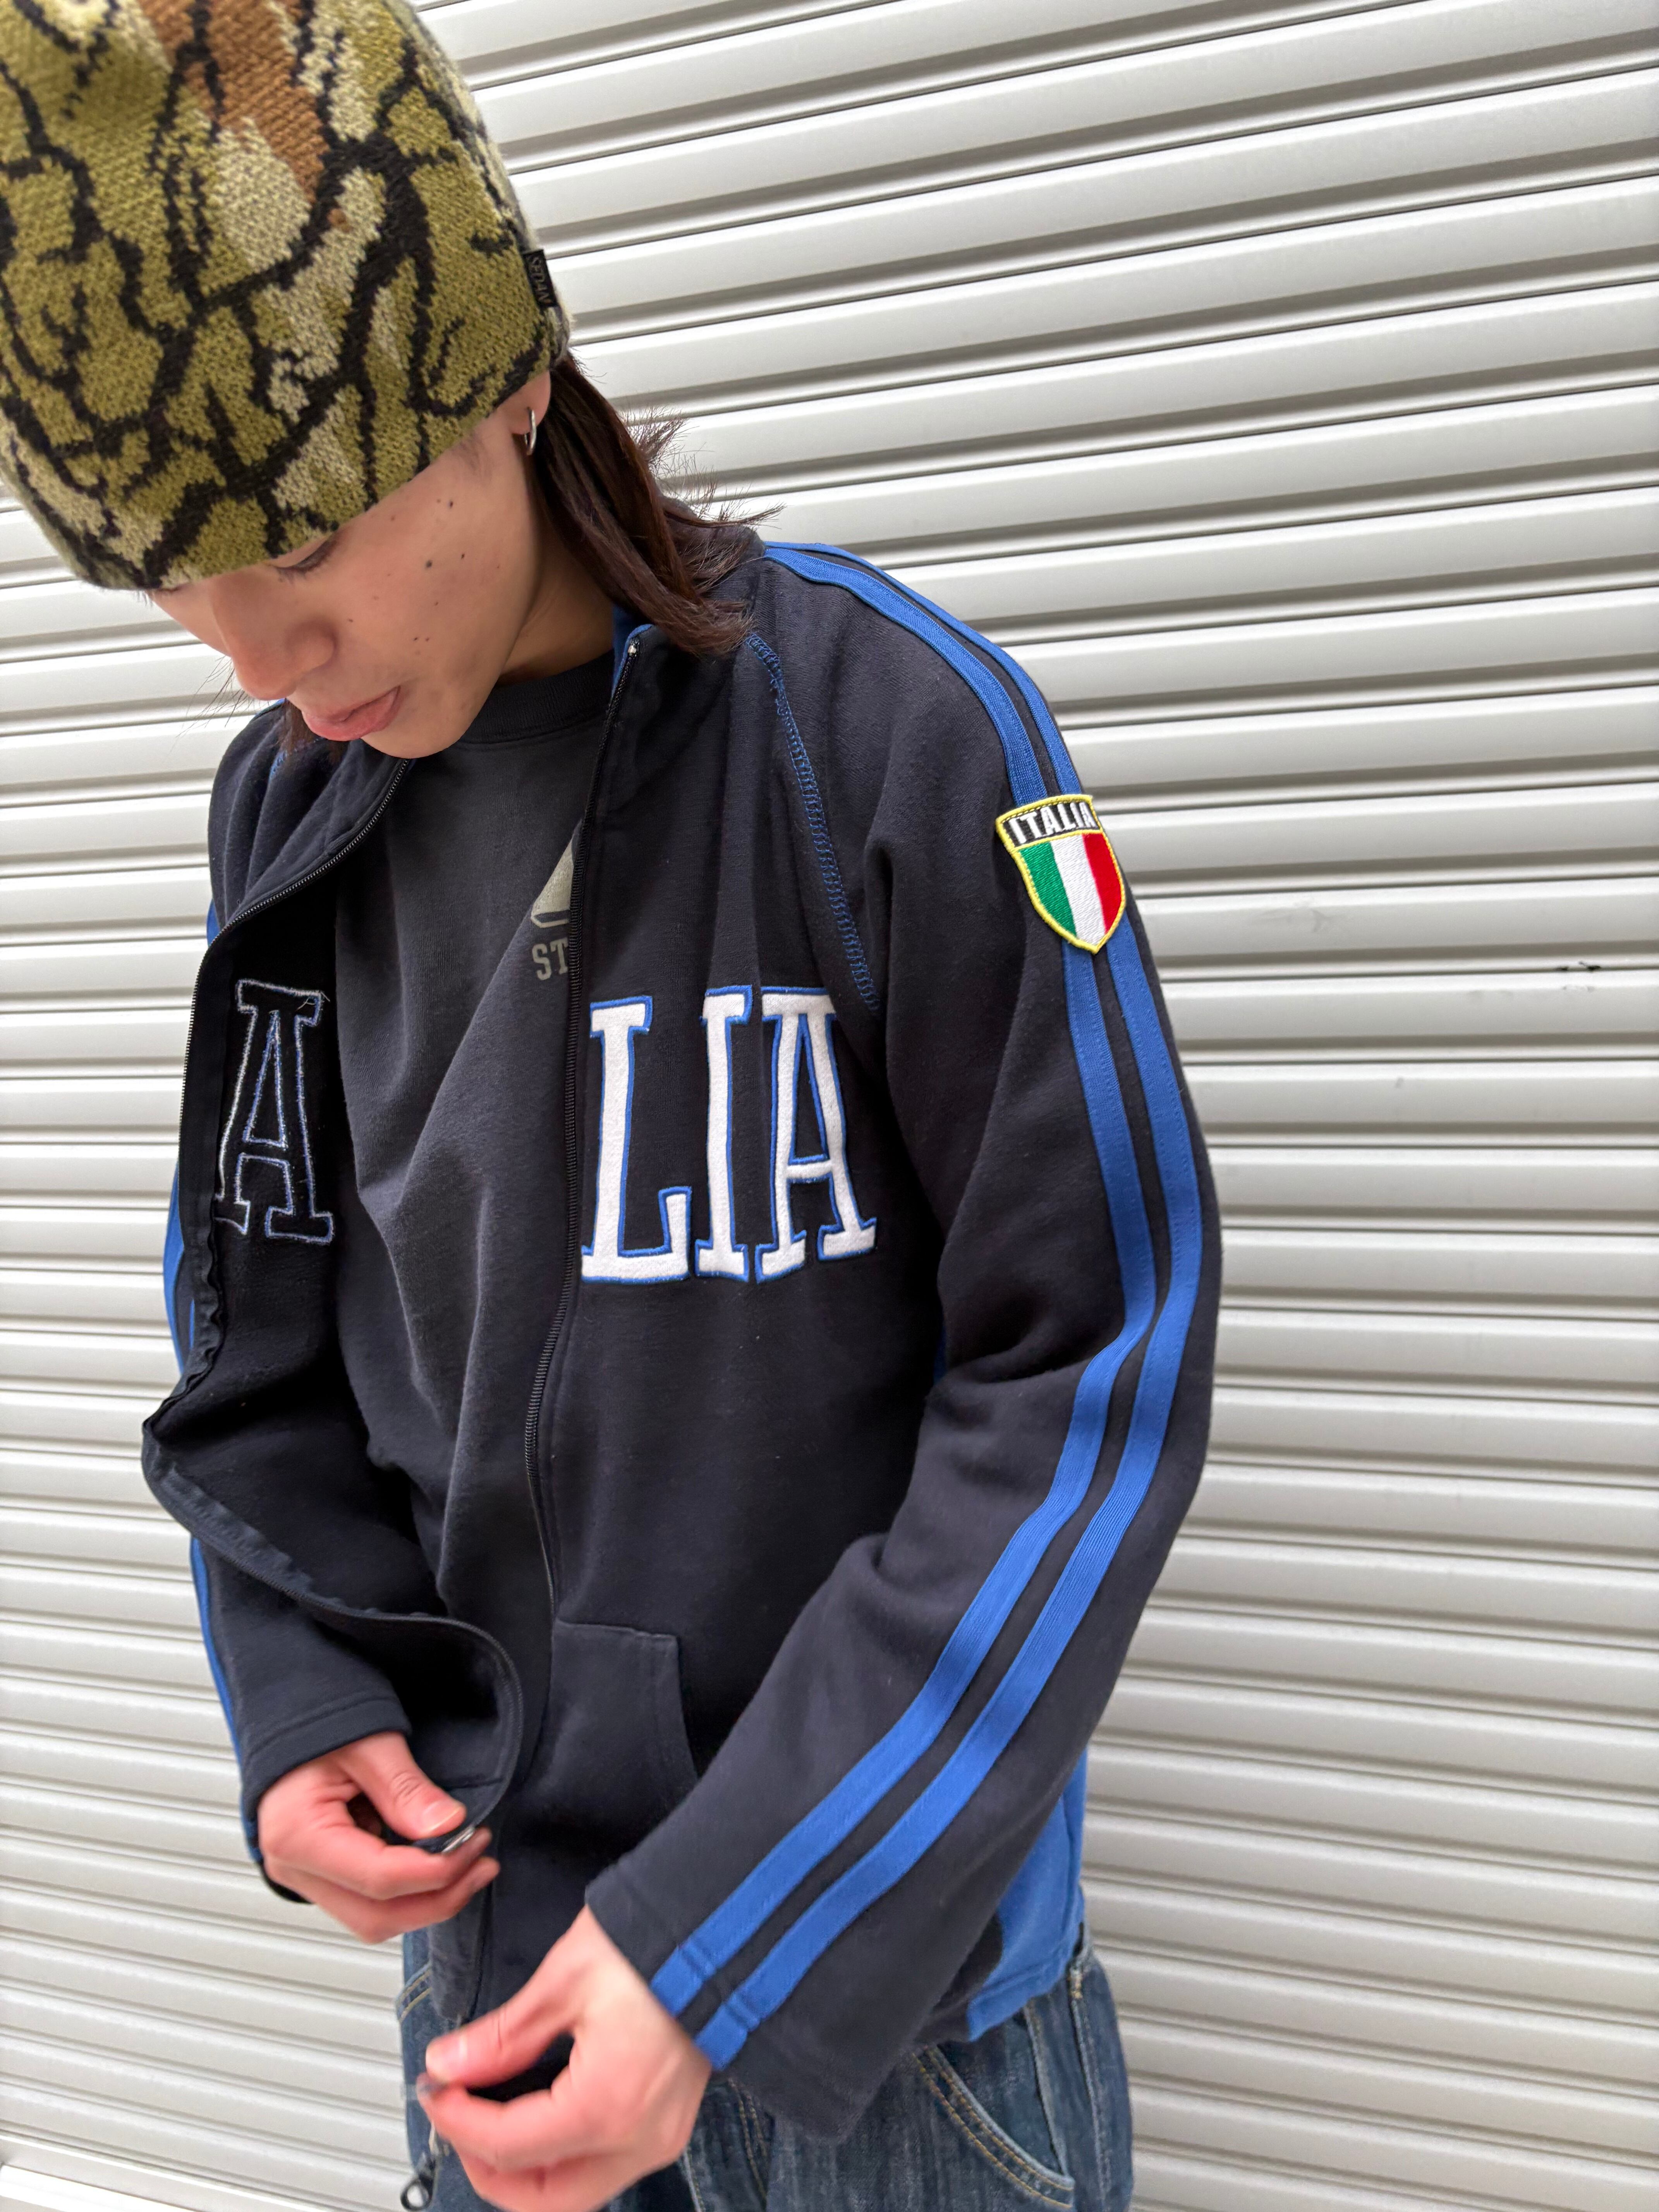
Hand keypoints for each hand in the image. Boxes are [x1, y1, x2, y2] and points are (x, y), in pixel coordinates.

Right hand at [256, 1730, 497, 1941]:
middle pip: (375, 1916)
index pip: (378, 1879)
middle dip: (438, 1899)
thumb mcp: (369, 1743)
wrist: (289, 1719)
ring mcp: (303, 1876)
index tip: (475, 1843)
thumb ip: (406, 1789)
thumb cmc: (319, 1723)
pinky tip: (436, 1865)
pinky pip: (366, 1902)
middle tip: (482, 1865)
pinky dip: (406, 1892)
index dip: (436, 1870)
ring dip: (425, 1903)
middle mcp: (294, 1868)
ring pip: (371, 1920)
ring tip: (469, 1868)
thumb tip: (448, 1827)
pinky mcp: (319, 1875)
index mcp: (297, 1836)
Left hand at [418, 1906, 711, 2211]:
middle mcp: (639, 2138)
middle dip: (486, 2167)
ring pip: (573, 2191)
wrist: (725, 1926)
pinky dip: (559, 2155)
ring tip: (488, 2116)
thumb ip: (502, 2035)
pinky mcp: (668, 2124)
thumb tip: (449, 2062)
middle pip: (542, 2199)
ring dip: (523, 2168)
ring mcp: (660, 2137)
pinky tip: (535, 2112)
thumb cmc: (656, 1943)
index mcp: (609, 2104)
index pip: (509, 2146)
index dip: (457, 2120)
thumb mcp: (565, 1980)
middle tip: (455, 2117)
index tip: (435, 2086)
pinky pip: (602, 2167)